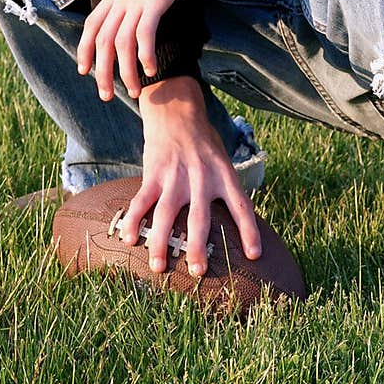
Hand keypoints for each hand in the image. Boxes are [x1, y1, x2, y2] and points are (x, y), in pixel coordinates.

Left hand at [76, 0, 236, 99]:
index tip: (85, 71)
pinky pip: (144, 34)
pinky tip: (151, 69)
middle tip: (105, 95)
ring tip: (133, 90)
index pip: (91, 23)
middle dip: (101, 71)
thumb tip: (137, 14)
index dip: (84, 49)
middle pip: (101, 39)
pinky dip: (145, 55)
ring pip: (121, 42)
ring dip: (125, 71)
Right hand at [116, 75, 261, 275]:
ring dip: (161, 242)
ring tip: (159, 267)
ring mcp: (175, 176)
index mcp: (224, 174)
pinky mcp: (154, 173)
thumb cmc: (204, 142)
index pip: (241, 205)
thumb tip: (234, 224)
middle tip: (198, 271)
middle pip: (201, 217)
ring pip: (167, 214)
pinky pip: (142, 200)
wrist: (177, 112)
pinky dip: (134, 220)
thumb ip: (225, 188)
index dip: (249, 230)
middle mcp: (201, 177)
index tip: (254, 255)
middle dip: (199, 246)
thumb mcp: (222, 160)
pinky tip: (129, 239)